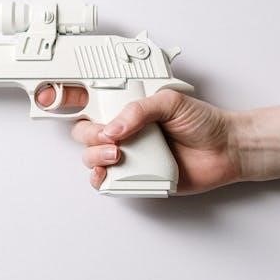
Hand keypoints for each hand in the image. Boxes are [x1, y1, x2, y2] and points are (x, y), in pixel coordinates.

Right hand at [36, 86, 243, 194]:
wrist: (226, 150)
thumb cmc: (203, 122)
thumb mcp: (170, 101)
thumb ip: (138, 109)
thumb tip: (114, 127)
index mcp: (126, 107)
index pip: (89, 101)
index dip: (66, 98)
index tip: (52, 97)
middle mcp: (123, 131)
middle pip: (84, 133)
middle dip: (89, 136)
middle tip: (109, 138)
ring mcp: (127, 155)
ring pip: (91, 158)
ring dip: (95, 157)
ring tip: (117, 155)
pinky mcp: (134, 178)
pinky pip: (107, 182)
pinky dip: (102, 179)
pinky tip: (110, 174)